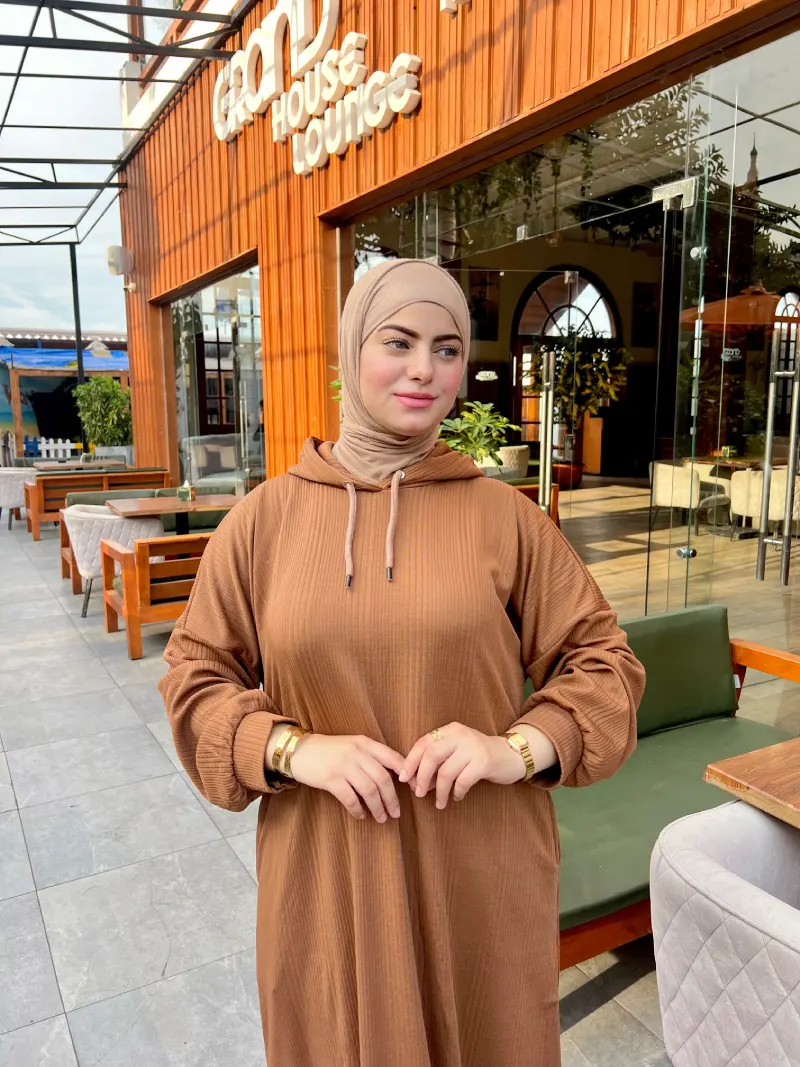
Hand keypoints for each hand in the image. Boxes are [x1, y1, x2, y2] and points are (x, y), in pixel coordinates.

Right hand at [289, 733, 405, 822]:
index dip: (405, 774)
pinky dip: (358, 810)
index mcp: (365, 742)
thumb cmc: (328, 750)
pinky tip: (361, 816)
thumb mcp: (352, 746)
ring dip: (378, 808)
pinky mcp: (331, 779)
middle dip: (392, 799)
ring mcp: (344, 765)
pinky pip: (351, 799)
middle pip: (383, 779)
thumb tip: (394, 775)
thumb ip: (370, 756)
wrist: (299, 750)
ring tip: (382, 818)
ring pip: (369, 791)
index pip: (392, 757)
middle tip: (396, 813)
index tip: (412, 789)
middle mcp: (357, 752)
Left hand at [400, 723, 525, 808]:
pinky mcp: (484, 762)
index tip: (403, 777)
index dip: (410, 760)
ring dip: (439, 791)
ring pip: (446, 772)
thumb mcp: (457, 751)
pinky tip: (457, 797)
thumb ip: (438, 760)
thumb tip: (414, 780)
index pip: (423, 742)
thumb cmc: (478, 756)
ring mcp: (473, 747)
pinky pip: (462, 781)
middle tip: (419, 793)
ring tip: (439, 803)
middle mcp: (461, 734)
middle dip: (421, 777)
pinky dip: (456, 792)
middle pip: (431, 756)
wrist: (511, 755)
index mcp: (450, 729)